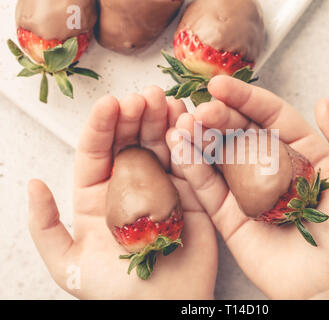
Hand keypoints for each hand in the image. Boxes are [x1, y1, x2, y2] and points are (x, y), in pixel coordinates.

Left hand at [28, 87, 216, 298]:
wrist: (161, 308)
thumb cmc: (114, 290)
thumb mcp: (67, 264)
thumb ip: (45, 226)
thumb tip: (33, 184)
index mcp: (97, 194)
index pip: (97, 151)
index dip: (103, 126)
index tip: (111, 104)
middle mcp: (129, 184)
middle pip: (130, 141)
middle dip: (136, 116)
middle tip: (144, 97)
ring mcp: (161, 186)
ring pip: (160, 145)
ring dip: (162, 120)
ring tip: (165, 101)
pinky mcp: (189, 193)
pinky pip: (188, 162)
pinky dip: (188, 141)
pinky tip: (186, 121)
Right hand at [167, 76, 328, 298]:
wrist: (327, 283)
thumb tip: (323, 102)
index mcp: (299, 151)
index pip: (269, 115)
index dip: (246, 98)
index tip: (220, 84)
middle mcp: (269, 165)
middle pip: (239, 131)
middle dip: (219, 116)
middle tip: (201, 110)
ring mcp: (245, 189)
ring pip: (218, 155)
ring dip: (198, 137)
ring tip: (183, 122)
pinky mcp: (227, 214)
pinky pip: (207, 187)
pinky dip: (191, 167)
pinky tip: (179, 148)